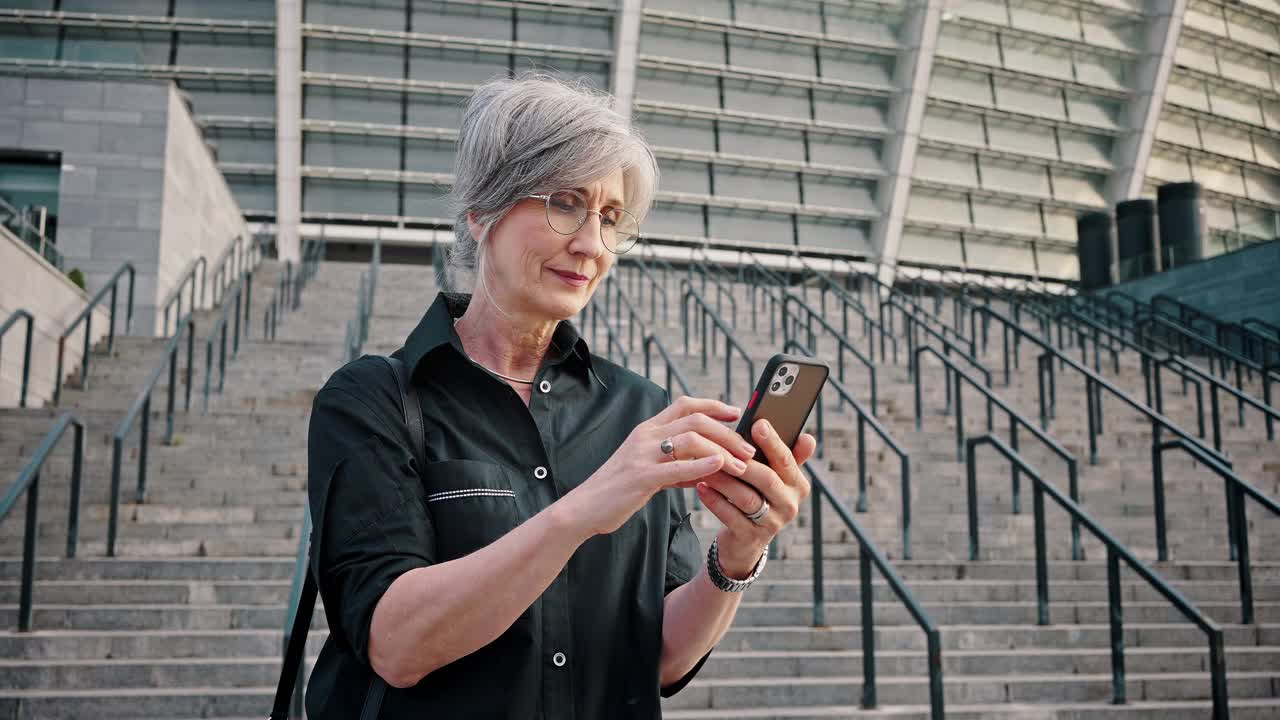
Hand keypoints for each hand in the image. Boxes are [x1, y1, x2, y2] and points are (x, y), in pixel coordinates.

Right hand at [563, 396, 758, 536]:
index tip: (737, 413)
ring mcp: (641, 455)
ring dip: (721, 449)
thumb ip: (678, 466)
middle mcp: (645, 436)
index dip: (713, 405)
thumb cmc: (618, 491)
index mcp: (647, 430)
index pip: (685, 405)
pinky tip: (719, 468)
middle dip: (727, 432)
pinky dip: (701, 464)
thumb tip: (709, 466)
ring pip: (690, 439)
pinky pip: (675, 466)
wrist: (584, 508)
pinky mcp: (640, 477)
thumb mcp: (650, 472)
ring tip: (741, 465)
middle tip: (748, 449)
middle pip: (694, 420)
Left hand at [695, 419, 815, 577]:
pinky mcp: (751, 537)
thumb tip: (807, 437)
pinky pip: (730, 516)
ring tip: (705, 466)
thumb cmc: (758, 495)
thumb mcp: (774, 477)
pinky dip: (714, 500)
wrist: (745, 539)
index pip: (787, 460)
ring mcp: (772, 524)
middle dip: (744, 462)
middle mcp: (790, 504)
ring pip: (746, 498)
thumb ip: (784, 456)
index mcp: (798, 484)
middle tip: (722, 445)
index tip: (758, 423)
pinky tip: (701, 486)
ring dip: (724, 480)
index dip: (773, 442)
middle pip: (767, 479)